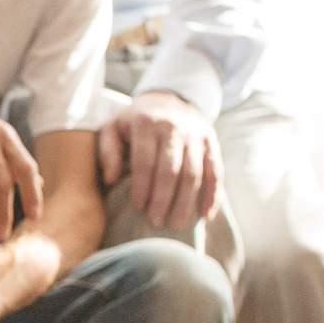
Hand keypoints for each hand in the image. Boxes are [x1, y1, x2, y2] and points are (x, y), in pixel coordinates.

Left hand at [98, 90, 222, 226]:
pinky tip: (206, 215)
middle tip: (156, 222)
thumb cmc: (135, 121)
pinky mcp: (211, 143)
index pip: (145, 161)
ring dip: (186, 201)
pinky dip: (213, 194)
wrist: (169, 98)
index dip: (142, 186)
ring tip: (176, 224)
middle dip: (163, 199)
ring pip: (193, 173)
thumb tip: (110, 179)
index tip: (138, 208)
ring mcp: (196, 135)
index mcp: (147, 124)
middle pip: (171, 170)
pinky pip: (216, 171)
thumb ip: (107, 151)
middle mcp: (174, 128)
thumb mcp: (113, 127)